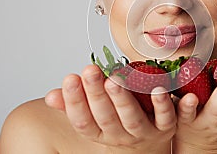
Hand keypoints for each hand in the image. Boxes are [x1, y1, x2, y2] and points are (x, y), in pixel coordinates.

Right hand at [45, 64, 175, 153]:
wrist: (148, 146)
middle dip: (96, 94)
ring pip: (132, 118)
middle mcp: (119, 136)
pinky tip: (159, 88)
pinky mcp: (165, 127)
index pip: (82, 120)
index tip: (70, 78)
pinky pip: (165, 117)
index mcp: (100, 132)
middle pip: (106, 117)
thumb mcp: (94, 115)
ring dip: (123, 99)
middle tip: (90, 71)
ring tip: (114, 80)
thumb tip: (51, 96)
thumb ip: (74, 104)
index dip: (74, 101)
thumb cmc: (118, 123)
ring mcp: (143, 132)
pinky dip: (162, 103)